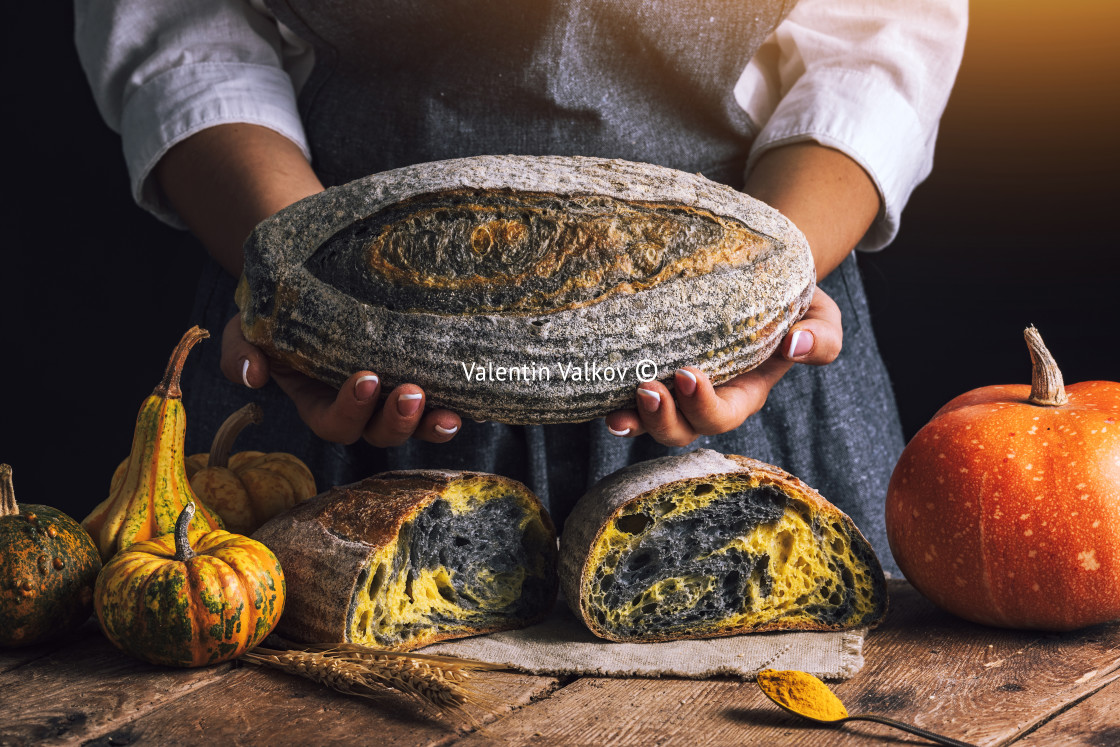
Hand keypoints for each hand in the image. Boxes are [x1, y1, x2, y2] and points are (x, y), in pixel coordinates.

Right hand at [219, 314, 462, 445]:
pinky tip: (476, 402)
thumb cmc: (278, 309)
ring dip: (432, 423)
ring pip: (415, 426)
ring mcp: (392, 395)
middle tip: (410, 393)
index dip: (350, 410)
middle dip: (397, 420)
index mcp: (320, 402)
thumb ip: (241, 351)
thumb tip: (252, 376)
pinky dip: (460, 404)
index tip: (363, 378)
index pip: (335, 423)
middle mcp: (361, 407)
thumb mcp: (248, 327)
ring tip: (449, 412)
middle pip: (380, 433)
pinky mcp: (421, 376)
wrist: (314, 278)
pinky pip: (442, 400)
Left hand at [603, 287, 841, 446]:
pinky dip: (608, 398)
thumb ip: (822, 337)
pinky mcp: (649, 368)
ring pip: (650, 422)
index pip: (723, 414)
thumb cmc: (791, 301)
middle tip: (647, 388)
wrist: (757, 277)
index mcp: (744, 392)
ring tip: (616, 408)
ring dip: (633, 420)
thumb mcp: (821, 317)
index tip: (690, 374)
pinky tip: (592, 389)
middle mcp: (705, 399)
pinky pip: (625, 395)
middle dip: (662, 419)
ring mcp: (673, 389)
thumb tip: (795, 345)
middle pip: (681, 430)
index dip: (704, 405)